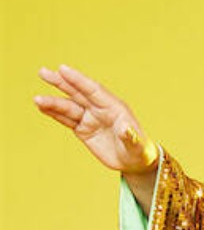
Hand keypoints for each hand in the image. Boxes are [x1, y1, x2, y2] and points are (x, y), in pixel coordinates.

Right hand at [32, 63, 158, 174]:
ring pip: (69, 106)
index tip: (62, 69)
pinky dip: (54, 113)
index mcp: (114, 107)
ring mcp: (90, 117)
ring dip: (53, 102)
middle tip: (43, 72)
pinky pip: (66, 119)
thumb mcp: (137, 145)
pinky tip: (41, 107)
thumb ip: (131, 136)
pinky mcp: (82, 128)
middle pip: (77, 92)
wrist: (134, 161)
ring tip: (37, 99)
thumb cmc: (139, 150)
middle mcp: (99, 108)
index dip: (78, 80)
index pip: (93, 90)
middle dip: (61, 82)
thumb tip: (126, 130)